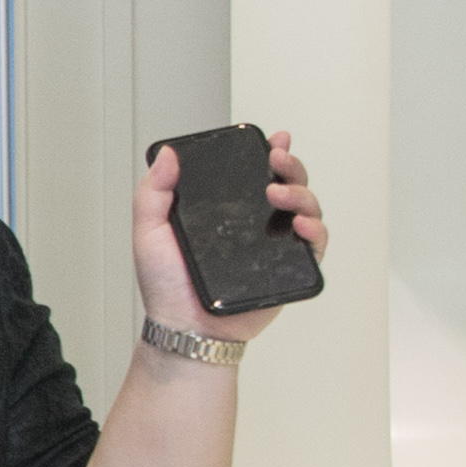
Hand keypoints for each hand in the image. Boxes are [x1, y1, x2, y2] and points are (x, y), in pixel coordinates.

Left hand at [134, 127, 329, 345]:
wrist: (183, 327)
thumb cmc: (167, 287)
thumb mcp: (149, 231)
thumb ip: (153, 192)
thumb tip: (167, 154)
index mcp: (226, 209)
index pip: (254, 172)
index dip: (270, 152)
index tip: (273, 139)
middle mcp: (254, 223)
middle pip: (287, 183)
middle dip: (289, 164)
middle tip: (277, 160)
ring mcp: (274, 245)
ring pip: (305, 208)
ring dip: (301, 192)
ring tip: (278, 194)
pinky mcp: (289, 269)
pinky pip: (314, 246)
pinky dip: (316, 230)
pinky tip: (301, 225)